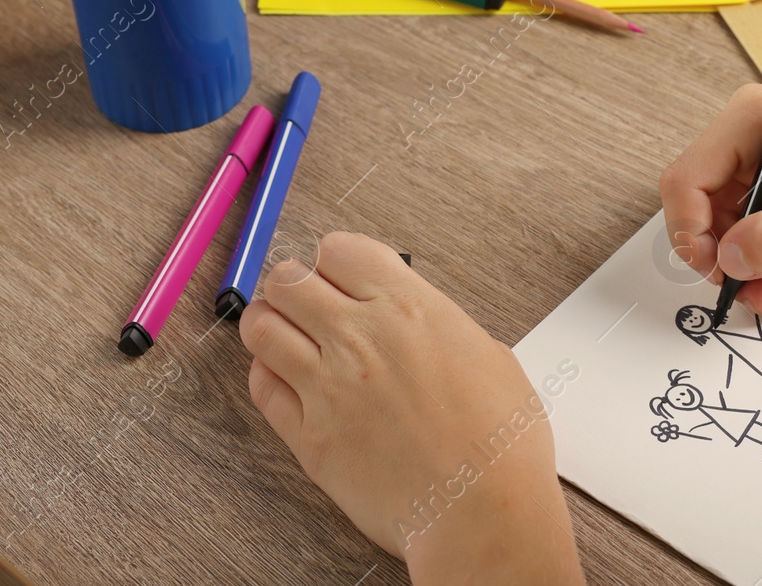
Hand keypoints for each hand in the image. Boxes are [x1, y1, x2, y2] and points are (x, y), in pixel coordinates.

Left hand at [241, 233, 583, 585]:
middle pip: (289, 279)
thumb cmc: (500, 443)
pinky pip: (261, 386)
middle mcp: (359, 337)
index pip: (338, 249)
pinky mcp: (308, 436)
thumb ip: (435, 325)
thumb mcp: (486, 352)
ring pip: (261, 326)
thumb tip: (412, 319)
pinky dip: (267, 375)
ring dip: (270, 323)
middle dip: (294, 286)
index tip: (340, 276)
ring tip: (287, 337)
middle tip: (306, 303)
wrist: (483, 512)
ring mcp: (327, 385)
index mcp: (407, 306)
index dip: (335, 261)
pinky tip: (287, 380)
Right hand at [660, 84, 761, 316]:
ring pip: (734, 233)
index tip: (718, 273)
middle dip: (734, 263)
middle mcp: (751, 140)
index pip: (688, 179)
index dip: (692, 233)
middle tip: (761, 298)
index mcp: (752, 119)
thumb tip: (732, 259)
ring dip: (758, 274)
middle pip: (708, 213)